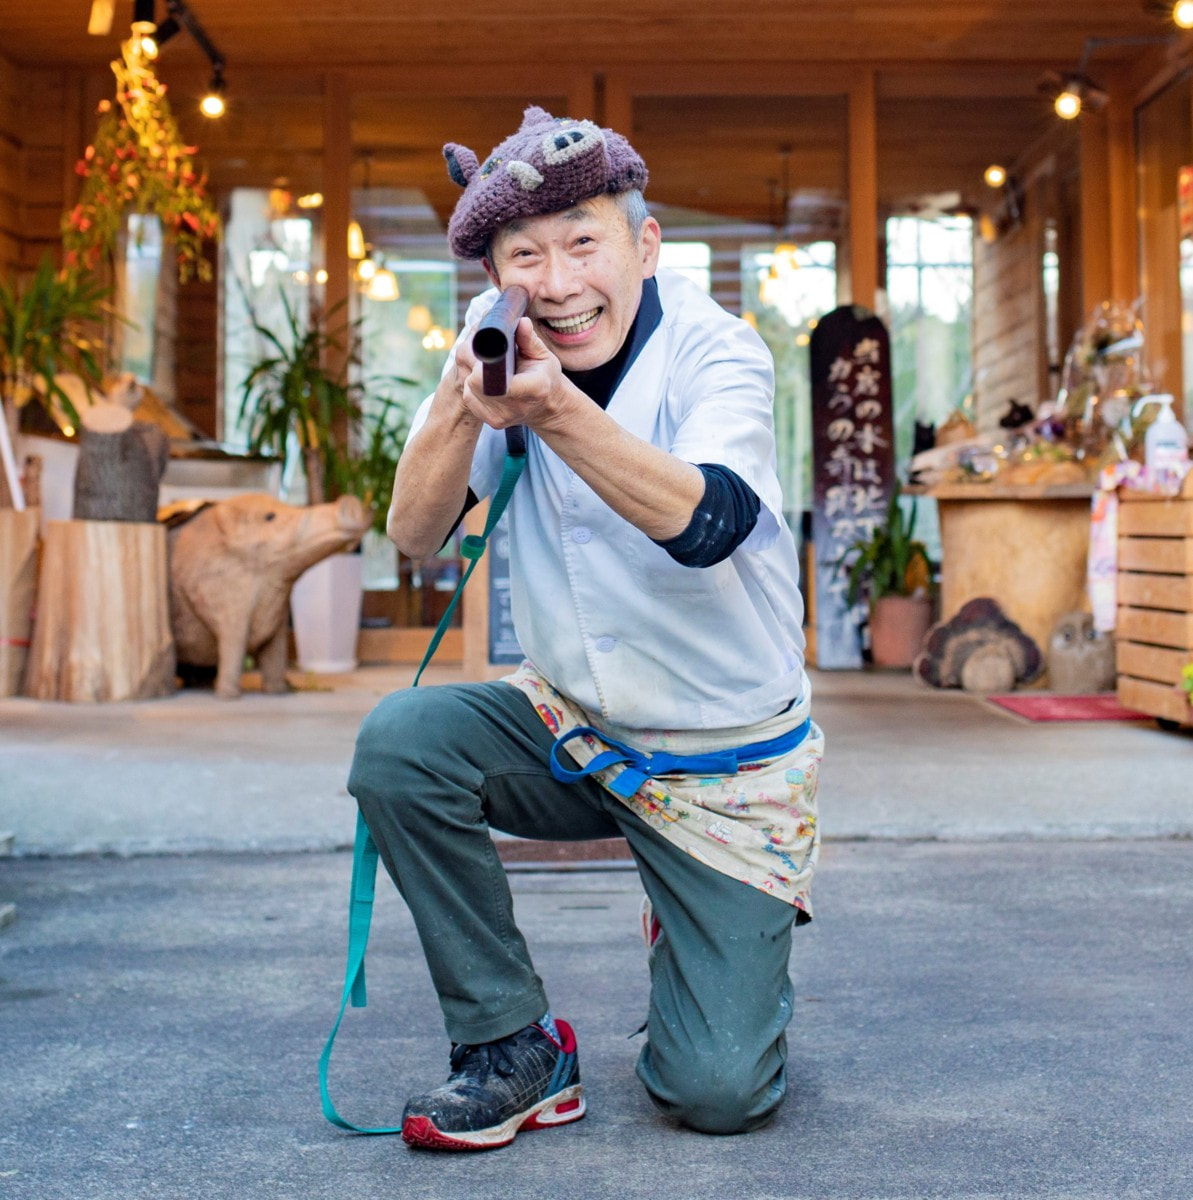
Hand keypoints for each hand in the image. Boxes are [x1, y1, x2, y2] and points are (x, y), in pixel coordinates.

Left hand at [460, 318, 575, 434]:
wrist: (546, 406)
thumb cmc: (544, 376)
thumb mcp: (544, 356)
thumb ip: (530, 340)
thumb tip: (521, 323)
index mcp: (535, 387)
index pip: (500, 380)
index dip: (486, 364)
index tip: (487, 351)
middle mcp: (518, 406)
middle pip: (477, 382)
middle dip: (476, 363)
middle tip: (484, 354)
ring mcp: (503, 417)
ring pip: (470, 389)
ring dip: (472, 374)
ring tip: (486, 367)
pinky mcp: (493, 422)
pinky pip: (470, 398)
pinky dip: (472, 386)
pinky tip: (483, 380)